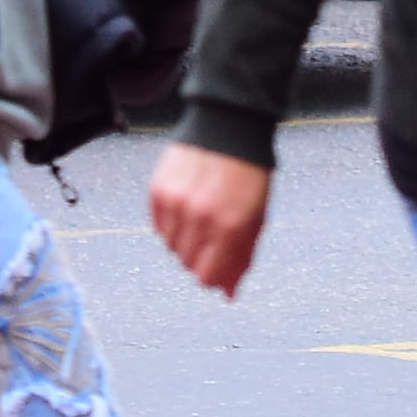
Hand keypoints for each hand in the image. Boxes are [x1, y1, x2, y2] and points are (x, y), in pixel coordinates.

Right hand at [146, 145, 270, 298]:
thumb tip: (228, 294)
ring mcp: (176, 202)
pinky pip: (158, 226)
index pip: (208, 276)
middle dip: (201, 257)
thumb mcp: (257, 216)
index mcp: (230, 226)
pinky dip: (170, 224)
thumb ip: (242, 256)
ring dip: (185, 241)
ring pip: (171, 247)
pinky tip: (185, 207)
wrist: (228, 123)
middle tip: (213, 236)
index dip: (214, 276)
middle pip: (188, 264)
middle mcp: (201, 216)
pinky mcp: (159, 189)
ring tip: (200, 218)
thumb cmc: (249, 171)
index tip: (218, 266)